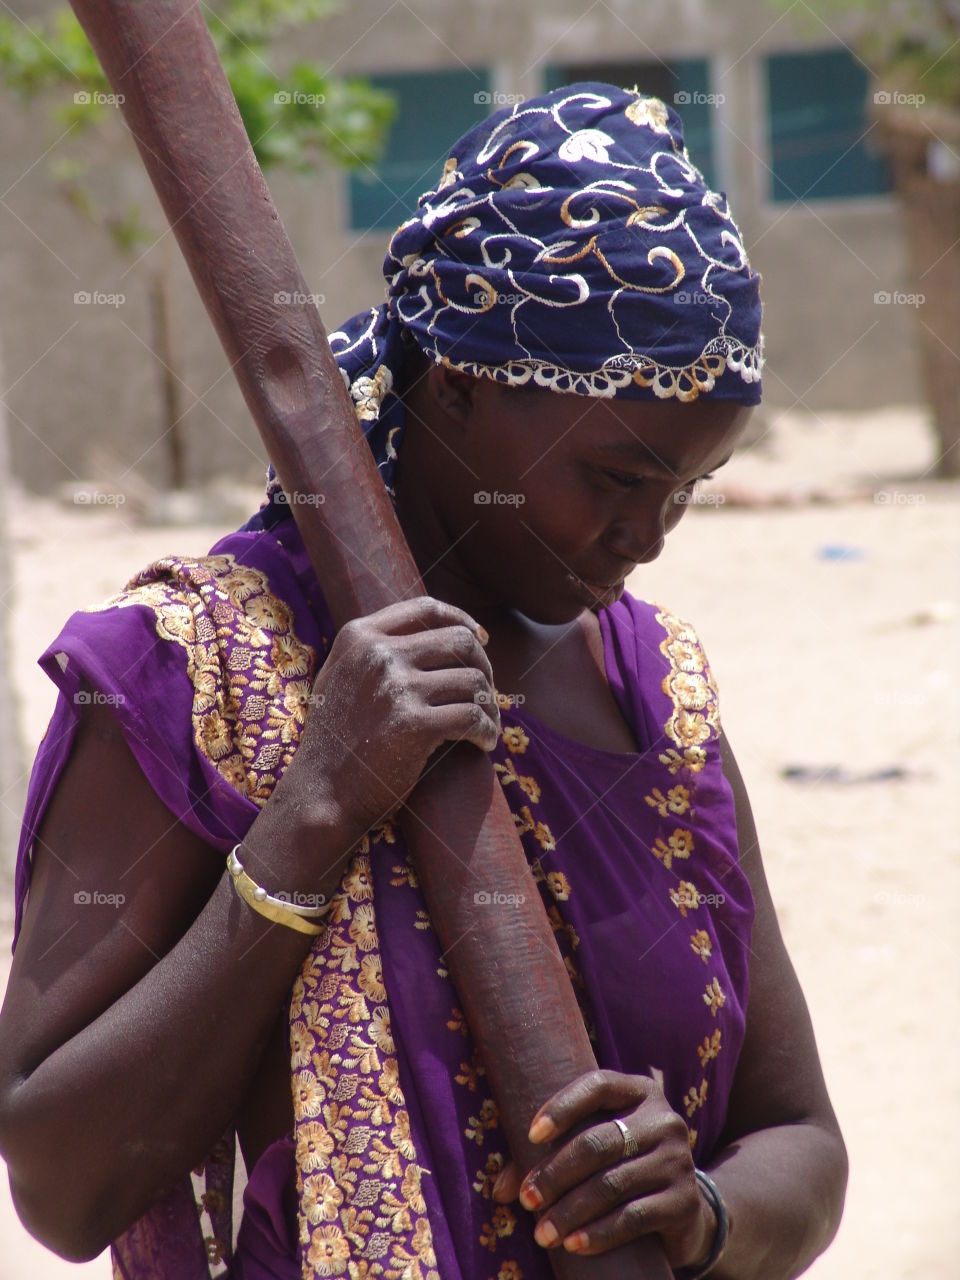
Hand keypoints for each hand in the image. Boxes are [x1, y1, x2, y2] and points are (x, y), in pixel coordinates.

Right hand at [294, 596, 500, 833]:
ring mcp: (396, 688)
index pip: (426, 610)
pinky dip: (487, 731)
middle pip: (459, 641)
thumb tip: (428, 630)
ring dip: (489, 706)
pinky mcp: (414, 724)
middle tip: (487, 694)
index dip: (462, 620)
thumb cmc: (335, 742)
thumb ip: (371, 649)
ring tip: (488, 725)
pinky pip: (473, 716)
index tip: (480, 640)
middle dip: (484, 666)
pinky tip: (485, 743)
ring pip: (473, 680)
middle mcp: (378, 654)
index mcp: (359, 637)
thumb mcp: (339, 677)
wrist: (321, 794)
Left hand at [492, 1069, 715, 1266]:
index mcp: (639, 1092)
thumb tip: (501, 1189)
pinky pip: (633, 1217)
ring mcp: (678, 1160)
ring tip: (542, 1232)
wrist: (682, 1210)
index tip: (531, 1135)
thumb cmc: (622, 1167)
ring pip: (612, 1184)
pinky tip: (573, 1245)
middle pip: (600, 1142)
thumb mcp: (595, 1149)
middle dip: (556, 1173)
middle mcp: (663, 1119)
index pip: (597, 1086)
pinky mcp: (683, 1201)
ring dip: (570, 1211)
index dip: (562, 1107)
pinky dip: (598, 1233)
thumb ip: (549, 1156)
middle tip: (527, 1199)